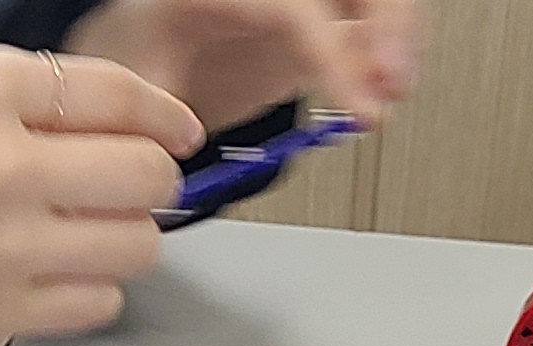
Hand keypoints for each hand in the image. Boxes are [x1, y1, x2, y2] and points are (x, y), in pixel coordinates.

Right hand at [0, 45, 201, 345]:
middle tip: (132, 186)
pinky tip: (59, 274)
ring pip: (136, 244)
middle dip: (150, 179)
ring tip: (88, 232)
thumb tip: (124, 125)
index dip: (162, 115)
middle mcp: (4, 165)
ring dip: (124, 237)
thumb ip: (31, 98)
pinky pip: (98, 303)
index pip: (117, 94)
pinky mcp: (0, 310)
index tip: (178, 131)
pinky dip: (91, 290)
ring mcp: (7, 245)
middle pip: (146, 174)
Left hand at [63, 0, 423, 133]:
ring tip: (395, 91)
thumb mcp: (135, 75)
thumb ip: (156, 108)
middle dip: (385, 28)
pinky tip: (387, 87)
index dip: (335, 57)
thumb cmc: (141, 46)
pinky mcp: (322, 17)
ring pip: (370, 0)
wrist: (145, 37)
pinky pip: (370, 21)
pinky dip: (390, 50)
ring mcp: (302, 1)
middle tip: (393, 84)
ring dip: (396, 39)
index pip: (293, 7)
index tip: (359, 107)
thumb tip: (179, 144)